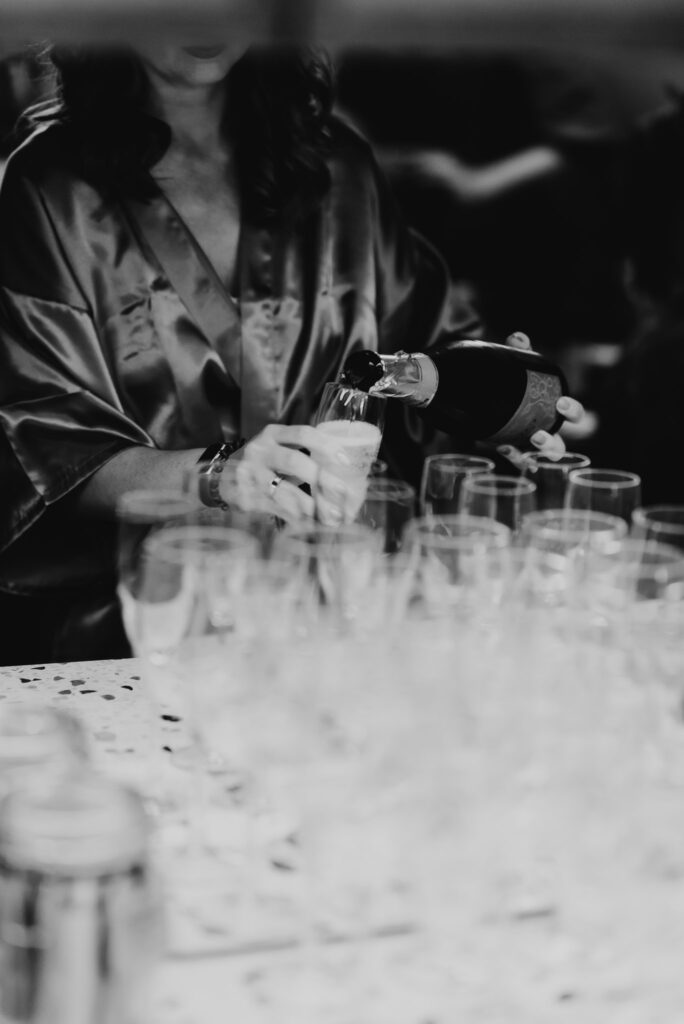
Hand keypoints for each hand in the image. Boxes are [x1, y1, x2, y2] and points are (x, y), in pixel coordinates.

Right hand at [223, 424, 357, 524]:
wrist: (219, 477)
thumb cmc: (260, 463)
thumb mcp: (277, 447)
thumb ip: (303, 452)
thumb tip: (341, 472)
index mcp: (272, 434)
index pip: (303, 434)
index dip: (326, 446)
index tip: (344, 461)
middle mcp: (259, 450)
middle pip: (294, 461)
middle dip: (320, 479)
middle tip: (340, 493)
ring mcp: (249, 474)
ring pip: (283, 489)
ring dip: (309, 504)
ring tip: (328, 515)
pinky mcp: (244, 497)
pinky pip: (273, 508)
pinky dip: (293, 516)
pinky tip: (307, 521)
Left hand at [497, 332, 584, 470]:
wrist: (492, 394)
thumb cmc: (519, 382)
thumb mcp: (520, 366)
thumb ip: (520, 352)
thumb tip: (518, 338)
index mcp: (555, 411)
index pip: (575, 416)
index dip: (573, 411)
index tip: (561, 404)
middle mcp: (547, 431)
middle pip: (560, 446)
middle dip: (552, 444)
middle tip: (537, 435)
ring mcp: (530, 444)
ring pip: (541, 459)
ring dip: (536, 455)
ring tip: (524, 443)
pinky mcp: (513, 450)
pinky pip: (517, 460)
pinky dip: (513, 455)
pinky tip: (502, 446)